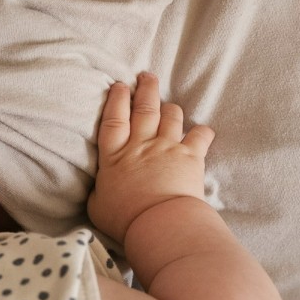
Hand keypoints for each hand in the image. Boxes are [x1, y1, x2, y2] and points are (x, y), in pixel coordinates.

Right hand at [89, 72, 214, 243]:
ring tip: (168, 104)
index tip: (119, 85)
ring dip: (170, 107)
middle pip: (144, 108)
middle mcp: (140, 145)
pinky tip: (202, 131)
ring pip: (171, 116)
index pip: (113, 119)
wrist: (159, 224)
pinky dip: (202, 132)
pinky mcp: (190, 157)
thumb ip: (98, 192)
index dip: (116, 99)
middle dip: (145, 89)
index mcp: (114, 156)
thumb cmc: (125, 219)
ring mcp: (167, 148)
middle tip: (146, 76)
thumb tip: (99, 189)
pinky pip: (200, 136)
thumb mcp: (97, 206)